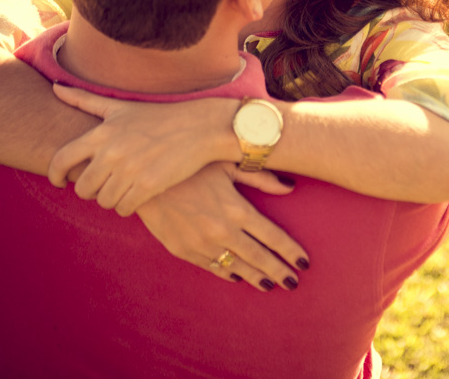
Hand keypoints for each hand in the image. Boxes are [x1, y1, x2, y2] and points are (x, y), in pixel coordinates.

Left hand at [48, 84, 238, 215]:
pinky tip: (136, 195)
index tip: (59, 181)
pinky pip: (124, 208)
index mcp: (102, 133)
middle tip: (102, 185)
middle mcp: (112, 152)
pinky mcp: (148, 185)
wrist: (201, 127)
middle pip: (83, 188)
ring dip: (111, 199)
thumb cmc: (160, 117)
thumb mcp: (120, 107)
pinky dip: (127, 206)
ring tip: (123, 189)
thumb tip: (54, 88)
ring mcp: (130, 170)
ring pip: (103, 201)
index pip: (61, 159)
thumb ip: (85, 100)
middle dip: (90, 190)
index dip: (54, 174)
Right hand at [137, 163, 308, 291]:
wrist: (143, 176)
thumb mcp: (228, 163)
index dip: (290, 252)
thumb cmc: (191, 164)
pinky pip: (210, 267)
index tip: (304, 262)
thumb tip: (291, 187)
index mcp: (236, 209)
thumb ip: (261, 177)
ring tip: (270, 285)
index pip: (272, 237)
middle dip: (278, 271)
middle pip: (258, 257)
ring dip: (255, 277)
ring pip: (236, 266)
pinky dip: (226, 273)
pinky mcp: (182, 250)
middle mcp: (221, 230)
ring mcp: (201, 243)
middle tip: (293, 283)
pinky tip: (238, 278)